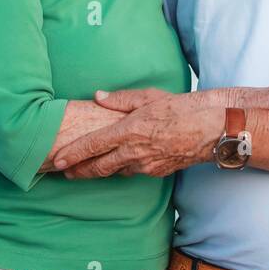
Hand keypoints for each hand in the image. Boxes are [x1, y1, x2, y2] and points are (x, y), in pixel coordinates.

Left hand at [53, 92, 221, 179]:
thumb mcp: (148, 96)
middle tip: (65, 172)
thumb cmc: (182, 108)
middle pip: (99, 167)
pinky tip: (120, 164)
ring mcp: (146, 165)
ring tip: (87, 169)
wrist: (211, 129)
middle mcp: (134, 152)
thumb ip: (120, 99)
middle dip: (79, 171)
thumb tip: (97, 97)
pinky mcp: (158, 172)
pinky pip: (134, 172)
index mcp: (128, 131)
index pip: (92, 146)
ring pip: (116, 171)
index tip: (57, 160)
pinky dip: (123, 168)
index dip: (72, 154)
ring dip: (100, 171)